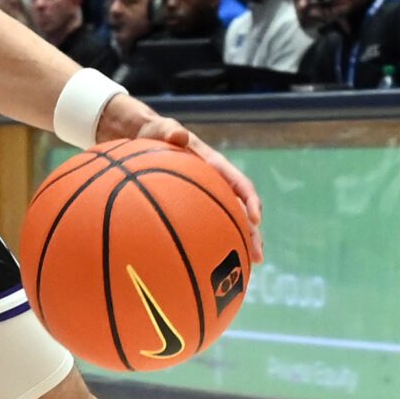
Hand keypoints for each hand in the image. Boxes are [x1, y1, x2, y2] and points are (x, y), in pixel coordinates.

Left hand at [131, 114, 263, 262]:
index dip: (250, 201)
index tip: (255, 219)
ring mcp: (205, 197)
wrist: (142, 138)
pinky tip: (206, 267)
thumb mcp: (159, 129)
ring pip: (227, 223)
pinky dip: (209, 244)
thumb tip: (179, 134)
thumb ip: (168, 132)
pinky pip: (203, 227)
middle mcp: (215, 183)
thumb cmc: (153, 134)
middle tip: (257, 256)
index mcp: (213, 166)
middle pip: (240, 210)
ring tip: (246, 269)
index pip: (239, 184)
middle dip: (252, 233)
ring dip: (238, 243)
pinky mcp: (191, 208)